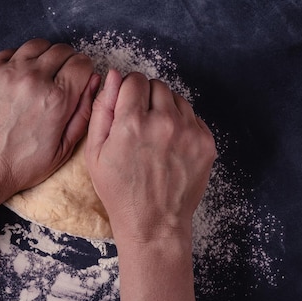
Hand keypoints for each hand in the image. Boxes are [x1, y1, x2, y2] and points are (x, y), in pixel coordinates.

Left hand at [0, 39, 99, 206]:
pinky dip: (19, 60)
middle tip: (61, 78)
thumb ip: (84, 113)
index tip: (79, 79)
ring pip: (37, 45)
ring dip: (44, 56)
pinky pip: (10, 52)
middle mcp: (33, 80)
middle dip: (67, 62)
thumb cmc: (21, 165)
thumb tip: (95, 82)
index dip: (84, 71)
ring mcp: (7, 73)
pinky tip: (19, 78)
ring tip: (41, 74)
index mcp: (57, 99)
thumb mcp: (63, 149)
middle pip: (61, 50)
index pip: (82, 63)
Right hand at [85, 69, 215, 246]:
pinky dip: (182, 125)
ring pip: (177, 99)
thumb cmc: (119, 191)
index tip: (126, 107)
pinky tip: (171, 147)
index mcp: (132, 122)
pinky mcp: (206, 144)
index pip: (134, 79)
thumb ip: (103, 109)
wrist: (153, 224)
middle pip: (157, 85)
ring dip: (165, 109)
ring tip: (156, 136)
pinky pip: (193, 117)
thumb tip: (113, 76)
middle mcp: (163, 122)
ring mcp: (189, 133)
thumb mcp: (95, 152)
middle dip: (146, 98)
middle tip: (140, 124)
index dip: (127, 92)